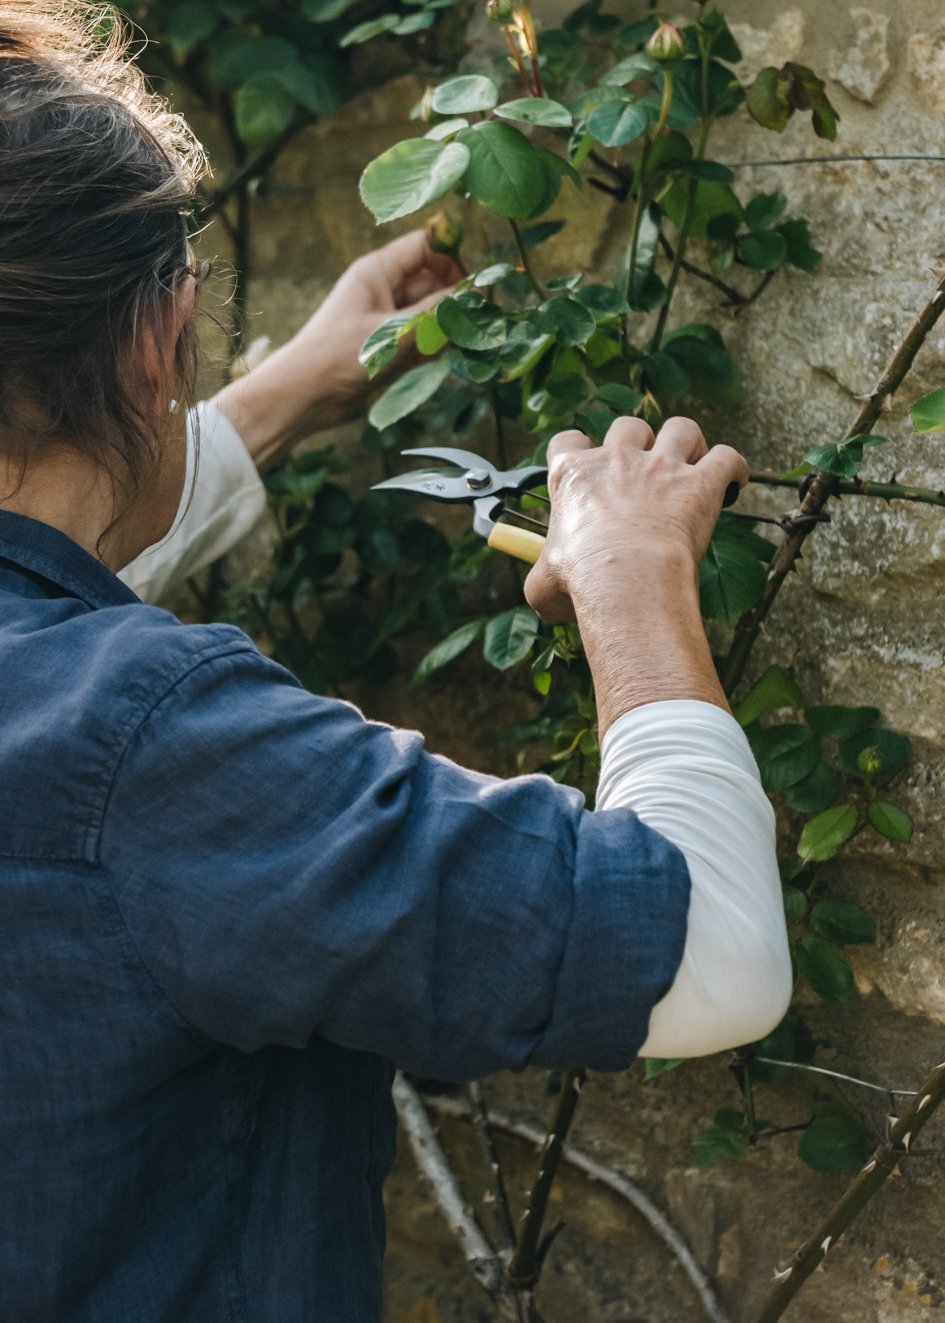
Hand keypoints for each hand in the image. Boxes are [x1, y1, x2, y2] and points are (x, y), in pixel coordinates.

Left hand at [294, 230, 463, 424]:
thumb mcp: (391, 332)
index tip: (474, 283)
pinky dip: (439, 347)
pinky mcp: (392, 349)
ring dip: (450, 325)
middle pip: (433, 281)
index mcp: (378, 272)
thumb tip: (474, 297)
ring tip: (469, 340)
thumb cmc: (337, 356)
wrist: (304, 397)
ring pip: (432, 313)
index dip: (452, 257)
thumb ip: (435, 315)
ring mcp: (389, 321)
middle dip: (456, 298)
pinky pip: (424, 339)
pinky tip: (453, 356)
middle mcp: (385, 291)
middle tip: (479, 318)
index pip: (424, 247)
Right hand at [525, 415, 747, 623]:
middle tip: (645, 470)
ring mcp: (661, 468)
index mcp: (573, 476)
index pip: (567, 441)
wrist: (626, 581)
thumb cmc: (580, 581)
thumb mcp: (541, 584)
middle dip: (638, 441)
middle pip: (628, 426)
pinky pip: (726, 457)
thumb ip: (542, 579)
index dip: (578, 451)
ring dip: (688, 442)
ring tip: (692, 462)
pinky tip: (734, 479)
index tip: (588, 467)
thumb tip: (546, 599)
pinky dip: (733, 466)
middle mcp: (617, 461)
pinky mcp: (700, 484)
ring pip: (681, 428)